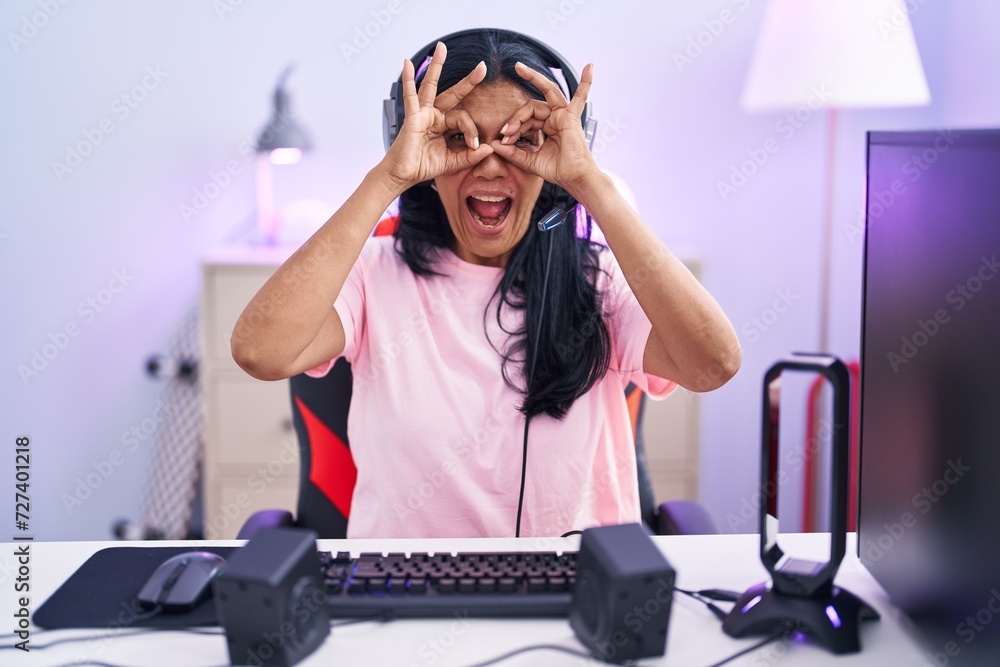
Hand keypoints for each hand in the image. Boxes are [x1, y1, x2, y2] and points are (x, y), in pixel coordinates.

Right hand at [381, 42, 494, 189]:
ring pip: (432, 85)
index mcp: (445, 125)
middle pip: (454, 93)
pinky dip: (408, 79)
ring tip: (441, 47)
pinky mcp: (412, 116)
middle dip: (469, 81)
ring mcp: (423, 113)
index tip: (475, 145)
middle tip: (483, 66)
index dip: (472, 131)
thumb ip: (471, 156)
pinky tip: (406, 63)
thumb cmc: (424, 167)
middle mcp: (435, 115)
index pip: (464, 119)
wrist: (403, 176)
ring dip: (437, 66)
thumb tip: (490, 148)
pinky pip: (410, 95)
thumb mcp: (453, 162)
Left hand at [489, 61, 598, 194]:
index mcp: (547, 126)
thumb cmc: (556, 170)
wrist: (572, 179)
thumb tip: (493, 145)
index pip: (525, 119)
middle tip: (504, 132)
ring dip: (529, 91)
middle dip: (515, 118)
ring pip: (541, 98)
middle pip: (530, 107)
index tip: (502, 141)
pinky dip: (586, 82)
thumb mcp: (528, 160)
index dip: (512, 128)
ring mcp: (563, 115)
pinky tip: (590, 66)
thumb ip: (512, 152)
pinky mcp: (570, 117)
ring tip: (516, 84)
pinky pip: (580, 96)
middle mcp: (555, 117)